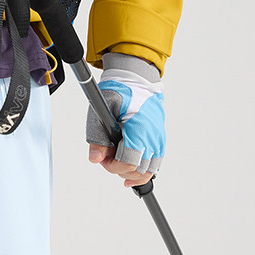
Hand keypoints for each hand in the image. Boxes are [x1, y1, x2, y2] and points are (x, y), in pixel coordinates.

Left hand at [85, 52, 164, 186]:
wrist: (137, 81)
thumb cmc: (120, 93)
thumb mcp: (101, 111)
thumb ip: (97, 137)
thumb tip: (95, 159)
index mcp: (139, 129)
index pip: (129, 162)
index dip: (113, 166)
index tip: (103, 157)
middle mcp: (153, 137)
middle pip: (139, 170)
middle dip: (120, 169)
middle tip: (107, 157)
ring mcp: (159, 139)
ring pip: (149, 170)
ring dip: (131, 172)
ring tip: (117, 162)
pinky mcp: (159, 140)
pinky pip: (154, 163)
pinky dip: (142, 170)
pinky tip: (128, 171)